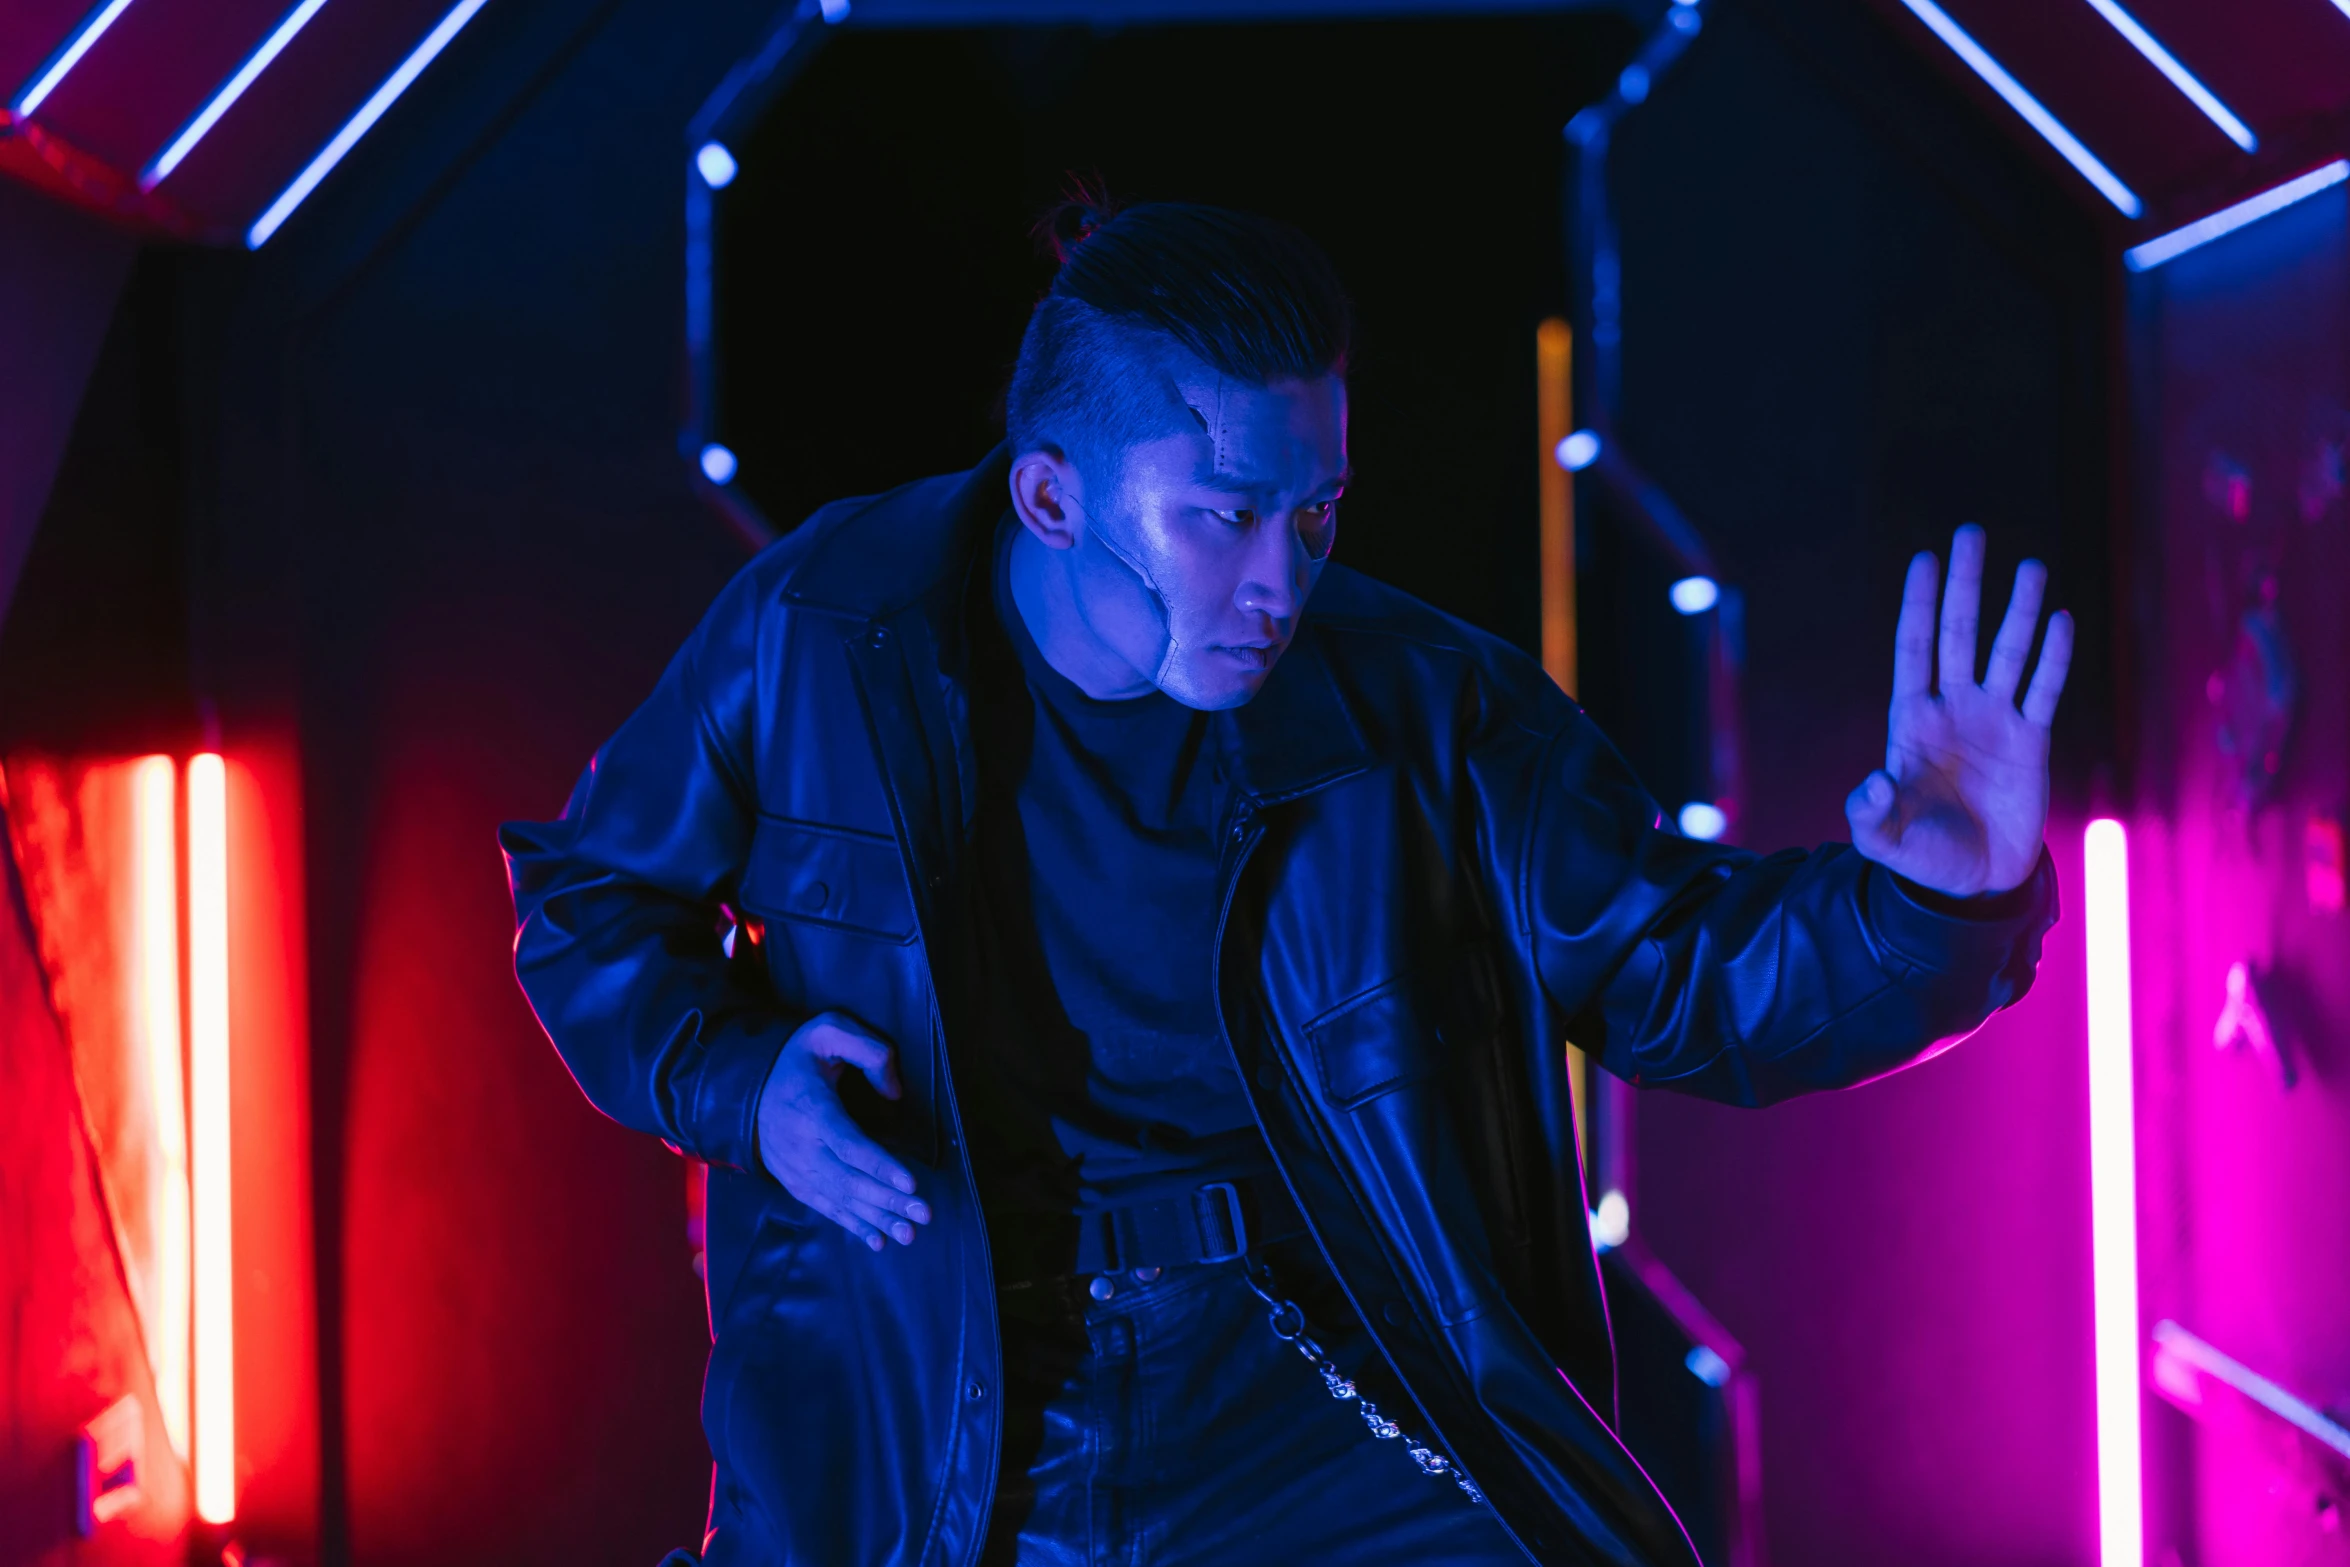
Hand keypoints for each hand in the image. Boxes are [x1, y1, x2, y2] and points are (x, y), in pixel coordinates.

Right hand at [756, 1011, 931, 1250]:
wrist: (744, 1088)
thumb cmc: (798, 1058)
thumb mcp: (827, 1031)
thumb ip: (867, 1050)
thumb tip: (895, 1091)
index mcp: (811, 1108)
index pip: (848, 1143)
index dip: (879, 1164)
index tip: (911, 1181)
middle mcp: (800, 1145)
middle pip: (848, 1179)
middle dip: (888, 1199)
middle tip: (924, 1213)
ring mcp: (795, 1169)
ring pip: (840, 1199)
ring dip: (877, 1218)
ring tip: (910, 1233)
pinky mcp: (796, 1183)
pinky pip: (826, 1208)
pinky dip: (853, 1226)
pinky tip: (880, 1240)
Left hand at [1846, 525, 2072, 897]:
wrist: (1973, 882)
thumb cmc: (1923, 855)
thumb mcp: (1885, 839)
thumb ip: (1870, 814)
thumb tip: (1871, 783)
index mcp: (1911, 721)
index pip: (1914, 649)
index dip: (1918, 604)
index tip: (1924, 559)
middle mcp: (1953, 709)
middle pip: (1958, 634)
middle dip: (1963, 586)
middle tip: (1970, 533)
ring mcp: (1993, 720)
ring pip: (2008, 653)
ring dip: (2019, 610)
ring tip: (2031, 566)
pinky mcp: (2030, 741)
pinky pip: (2043, 690)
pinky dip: (2052, 657)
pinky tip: (2060, 619)